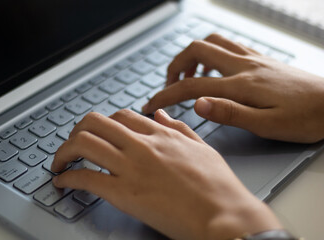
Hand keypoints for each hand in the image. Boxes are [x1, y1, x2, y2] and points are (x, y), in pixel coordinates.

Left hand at [52, 109, 280, 239]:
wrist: (225, 215)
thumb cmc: (218, 186)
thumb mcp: (202, 147)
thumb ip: (178, 128)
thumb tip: (159, 115)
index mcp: (160, 135)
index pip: (121, 116)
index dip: (103, 123)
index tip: (96, 134)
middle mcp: (142, 145)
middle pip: (95, 122)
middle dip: (75, 131)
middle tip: (71, 145)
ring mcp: (132, 168)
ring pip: (84, 144)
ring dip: (64, 152)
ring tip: (59, 162)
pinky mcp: (125, 194)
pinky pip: (86, 178)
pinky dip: (68, 178)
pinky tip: (64, 183)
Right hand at [142, 33, 323, 142]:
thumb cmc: (306, 118)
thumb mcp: (267, 125)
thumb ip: (230, 113)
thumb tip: (197, 104)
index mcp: (241, 85)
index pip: (191, 86)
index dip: (165, 95)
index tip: (149, 104)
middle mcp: (243, 65)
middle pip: (197, 50)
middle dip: (174, 66)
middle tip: (168, 85)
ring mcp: (252, 59)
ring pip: (212, 42)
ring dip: (192, 55)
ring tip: (188, 76)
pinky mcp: (261, 59)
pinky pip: (229, 46)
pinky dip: (212, 54)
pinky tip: (214, 71)